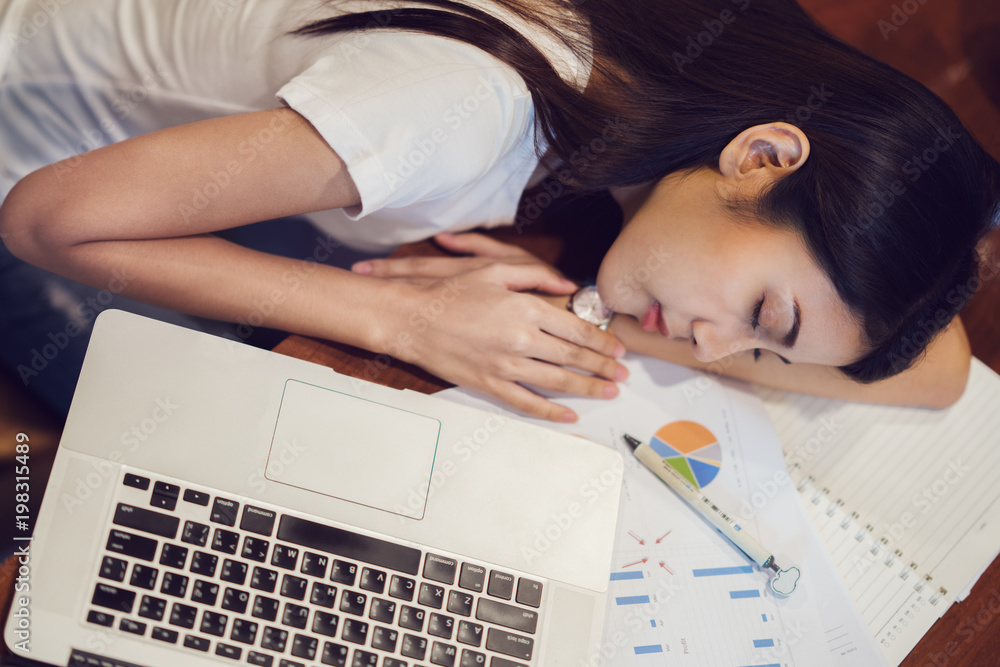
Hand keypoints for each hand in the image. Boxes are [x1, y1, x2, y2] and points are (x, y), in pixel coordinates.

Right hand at [355, 233, 627, 421]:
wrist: (410, 319)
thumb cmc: (450, 291)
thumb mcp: (494, 269)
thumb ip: (534, 275)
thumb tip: (568, 285)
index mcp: (525, 309)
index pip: (575, 328)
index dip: (601, 340)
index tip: (619, 348)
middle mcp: (520, 339)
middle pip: (573, 357)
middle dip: (603, 367)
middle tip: (623, 373)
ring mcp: (505, 366)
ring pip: (557, 382)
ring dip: (587, 388)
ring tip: (608, 392)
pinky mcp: (489, 384)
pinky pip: (526, 403)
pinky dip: (551, 412)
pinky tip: (570, 415)